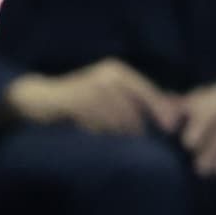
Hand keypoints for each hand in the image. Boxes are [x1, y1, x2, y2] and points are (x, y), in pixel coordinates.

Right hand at [8, 57, 165, 135]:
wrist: (42, 98)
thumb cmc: (82, 99)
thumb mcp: (110, 93)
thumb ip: (137, 100)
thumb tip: (173, 111)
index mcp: (117, 72)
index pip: (147, 92)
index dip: (160, 109)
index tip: (171, 128)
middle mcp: (106, 76)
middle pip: (133, 111)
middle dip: (137, 130)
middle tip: (137, 142)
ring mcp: (91, 88)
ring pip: (116, 121)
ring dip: (118, 135)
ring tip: (113, 140)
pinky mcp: (76, 101)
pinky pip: (97, 126)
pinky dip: (99, 135)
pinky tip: (94, 136)